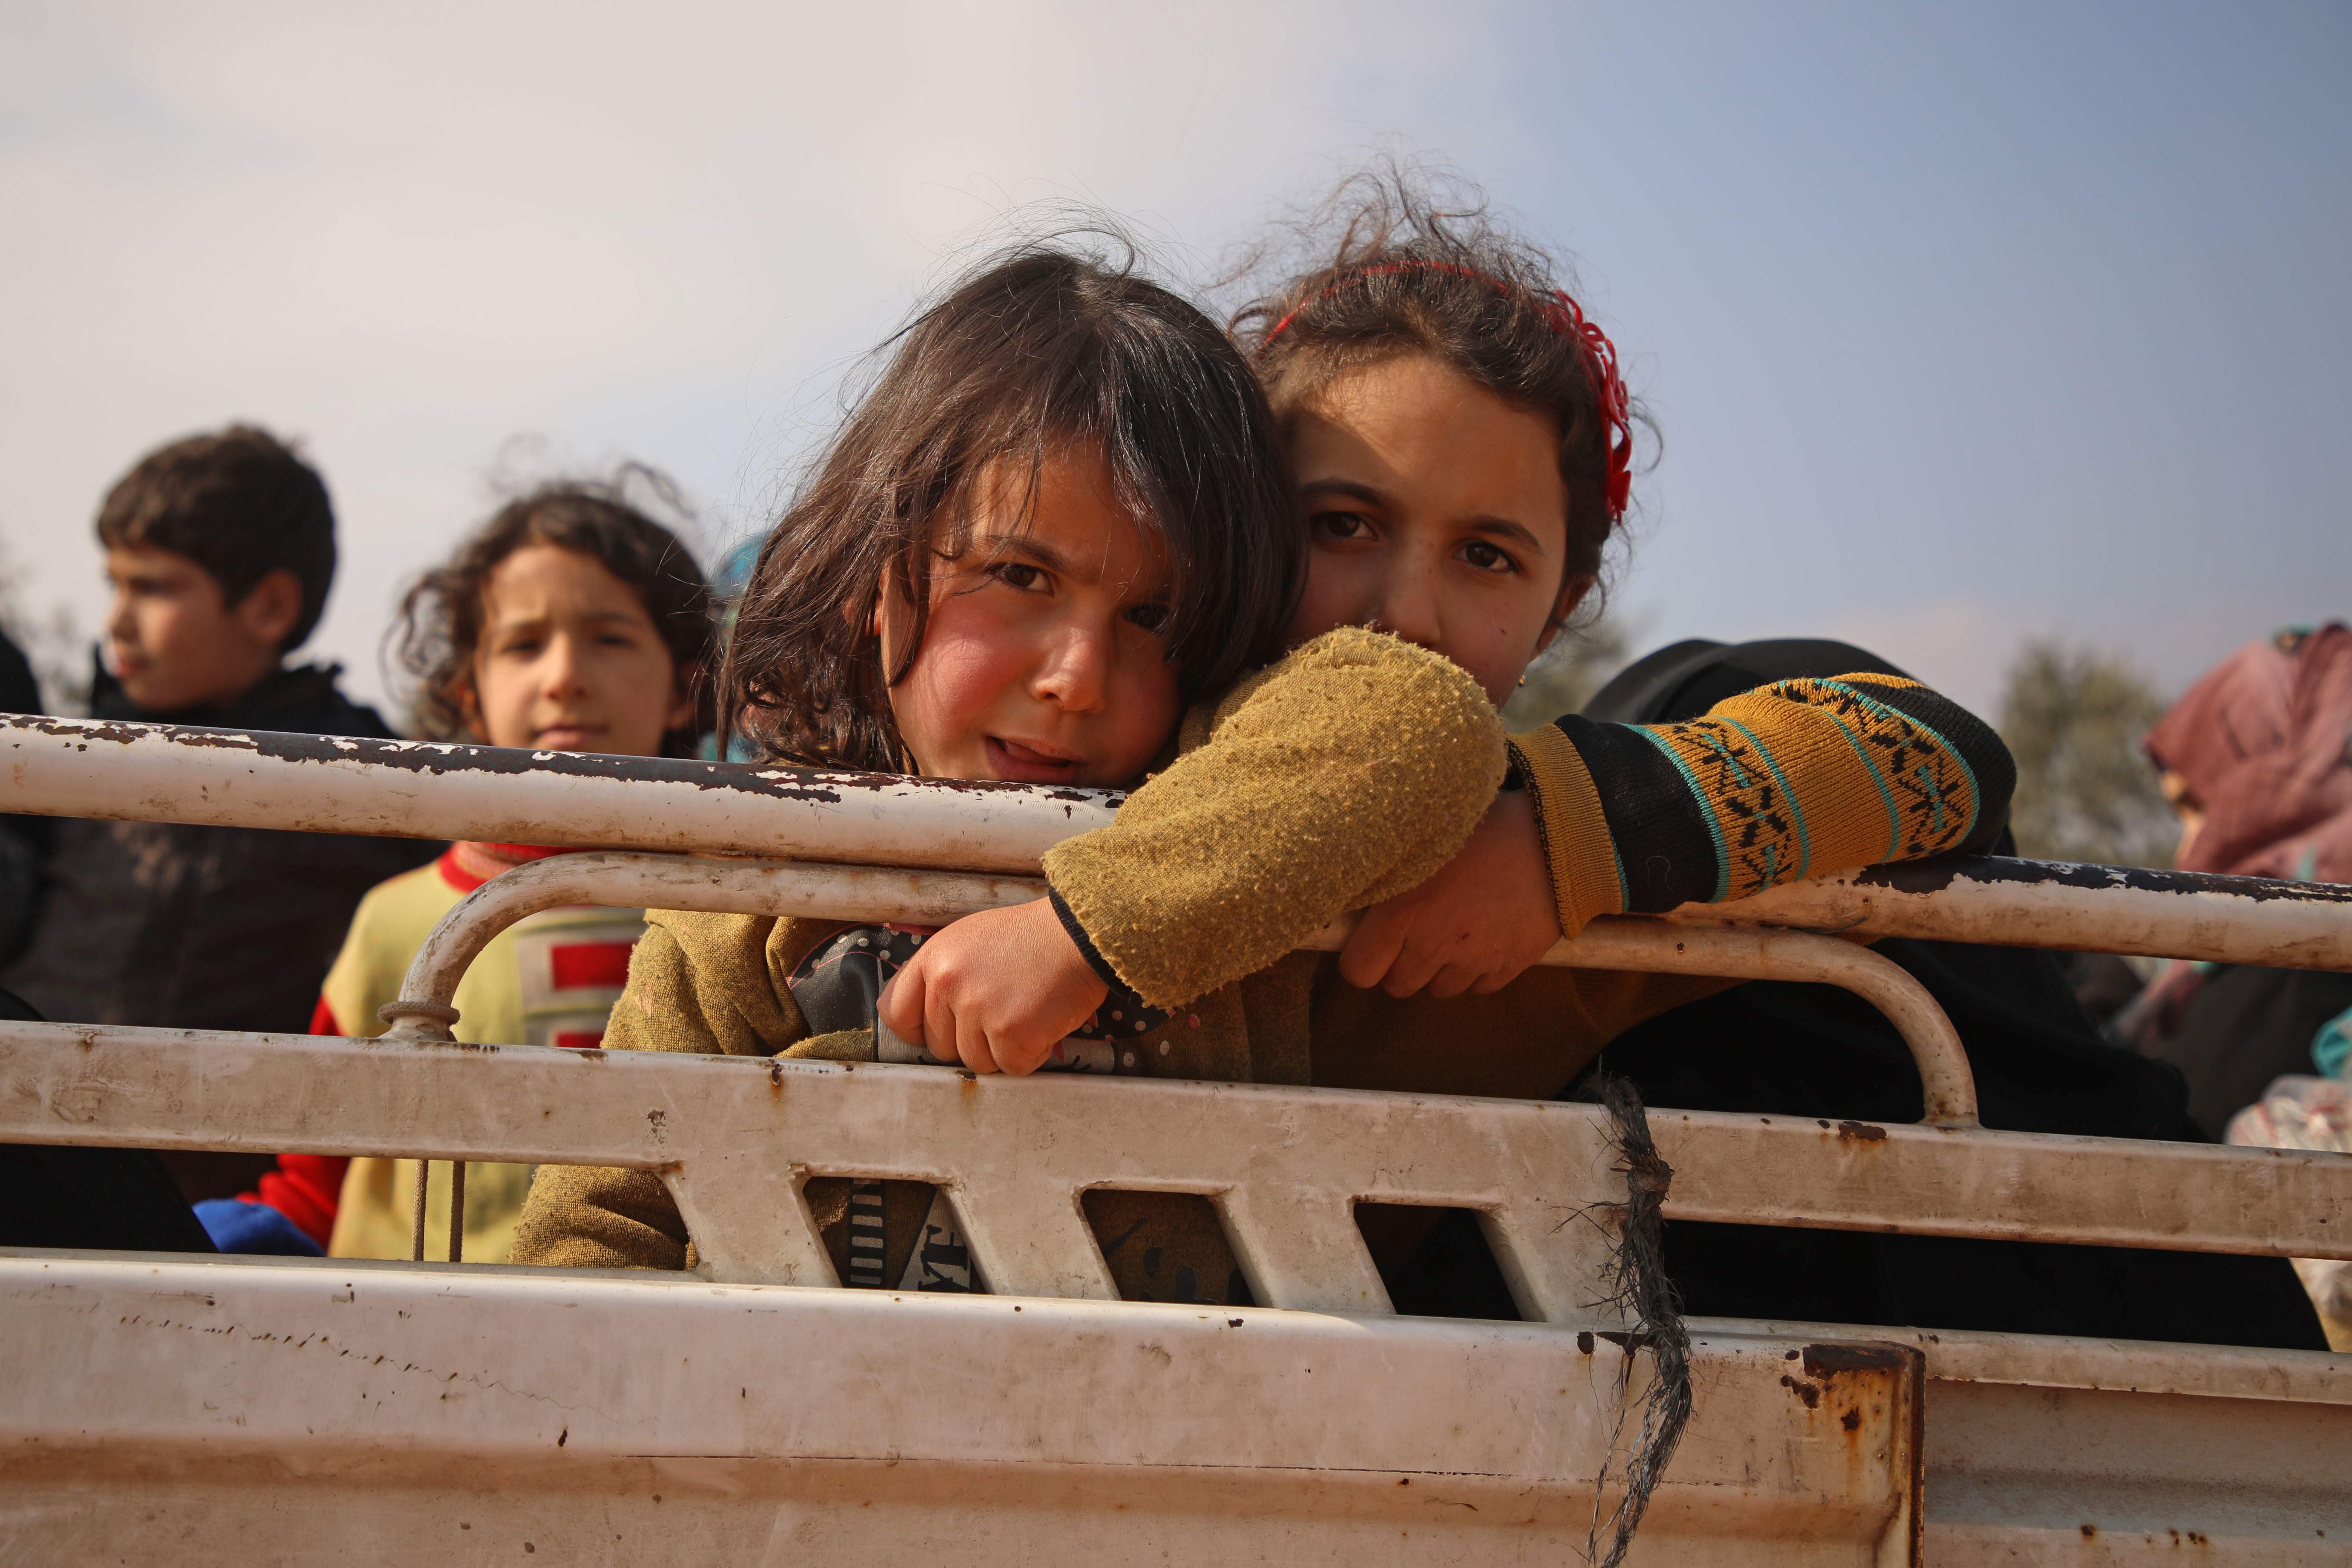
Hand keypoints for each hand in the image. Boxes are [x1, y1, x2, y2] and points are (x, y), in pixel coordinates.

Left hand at [877, 898, 1109, 1074]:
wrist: (1081, 932)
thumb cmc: (1030, 938)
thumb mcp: (971, 941)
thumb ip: (942, 976)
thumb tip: (926, 1023)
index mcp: (934, 959)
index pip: (895, 1013)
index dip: (918, 1030)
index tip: (941, 1030)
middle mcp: (948, 983)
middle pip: (940, 1047)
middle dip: (970, 1040)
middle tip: (1003, 1012)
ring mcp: (978, 1008)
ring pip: (975, 1062)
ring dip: (1002, 1049)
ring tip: (1026, 1013)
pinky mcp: (1011, 1032)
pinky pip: (1011, 1067)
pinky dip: (1031, 1054)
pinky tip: (1043, 1024)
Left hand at [1339, 789, 1560, 998]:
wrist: (1556, 838)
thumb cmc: (1483, 826)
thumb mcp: (1421, 838)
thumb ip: (1386, 874)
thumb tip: (1353, 890)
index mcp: (1402, 912)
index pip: (1358, 970)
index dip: (1362, 957)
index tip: (1373, 939)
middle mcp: (1432, 945)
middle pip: (1397, 985)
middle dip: (1401, 963)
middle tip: (1416, 929)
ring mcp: (1472, 961)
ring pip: (1439, 989)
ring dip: (1440, 967)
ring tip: (1454, 927)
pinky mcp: (1508, 968)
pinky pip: (1479, 987)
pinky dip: (1478, 969)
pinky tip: (1485, 933)